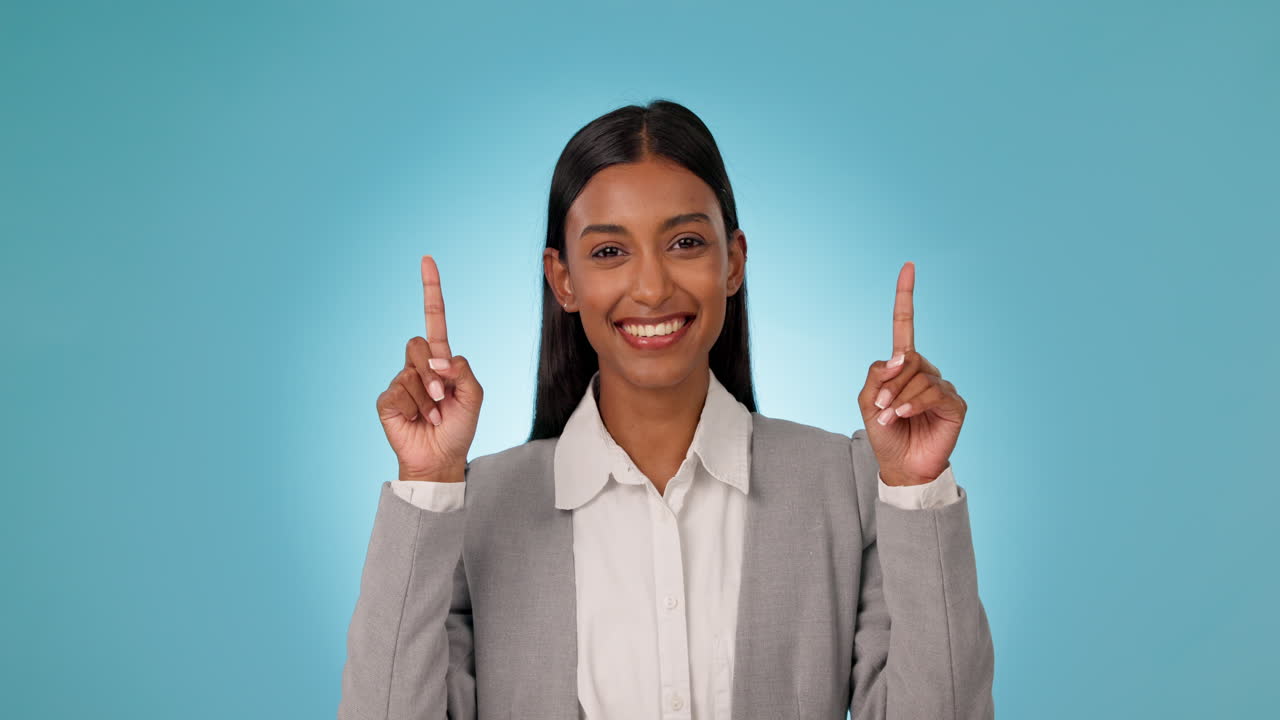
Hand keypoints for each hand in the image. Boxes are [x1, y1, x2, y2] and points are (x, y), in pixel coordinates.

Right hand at [375, 255, 483, 481]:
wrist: (441, 458)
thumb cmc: (459, 428)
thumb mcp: (475, 397)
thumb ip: (464, 371)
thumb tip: (439, 359)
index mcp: (441, 361)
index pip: (434, 319)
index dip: (431, 291)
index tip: (427, 260)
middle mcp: (418, 367)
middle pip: (418, 343)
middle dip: (433, 371)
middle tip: (443, 397)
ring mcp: (401, 382)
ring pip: (410, 369)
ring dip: (427, 395)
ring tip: (433, 414)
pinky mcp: (387, 400)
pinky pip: (398, 390)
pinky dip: (413, 407)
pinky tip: (416, 420)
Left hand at [857, 261, 966, 485]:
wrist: (901, 466)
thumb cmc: (885, 433)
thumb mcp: (868, 401)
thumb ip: (877, 374)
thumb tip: (900, 356)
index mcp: (903, 367)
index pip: (905, 326)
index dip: (906, 297)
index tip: (909, 266)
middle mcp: (925, 371)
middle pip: (908, 358)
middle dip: (889, 383)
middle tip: (880, 407)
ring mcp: (942, 386)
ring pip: (918, 375)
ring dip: (897, 397)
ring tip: (890, 418)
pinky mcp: (955, 403)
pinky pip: (932, 392)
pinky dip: (913, 403)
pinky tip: (904, 415)